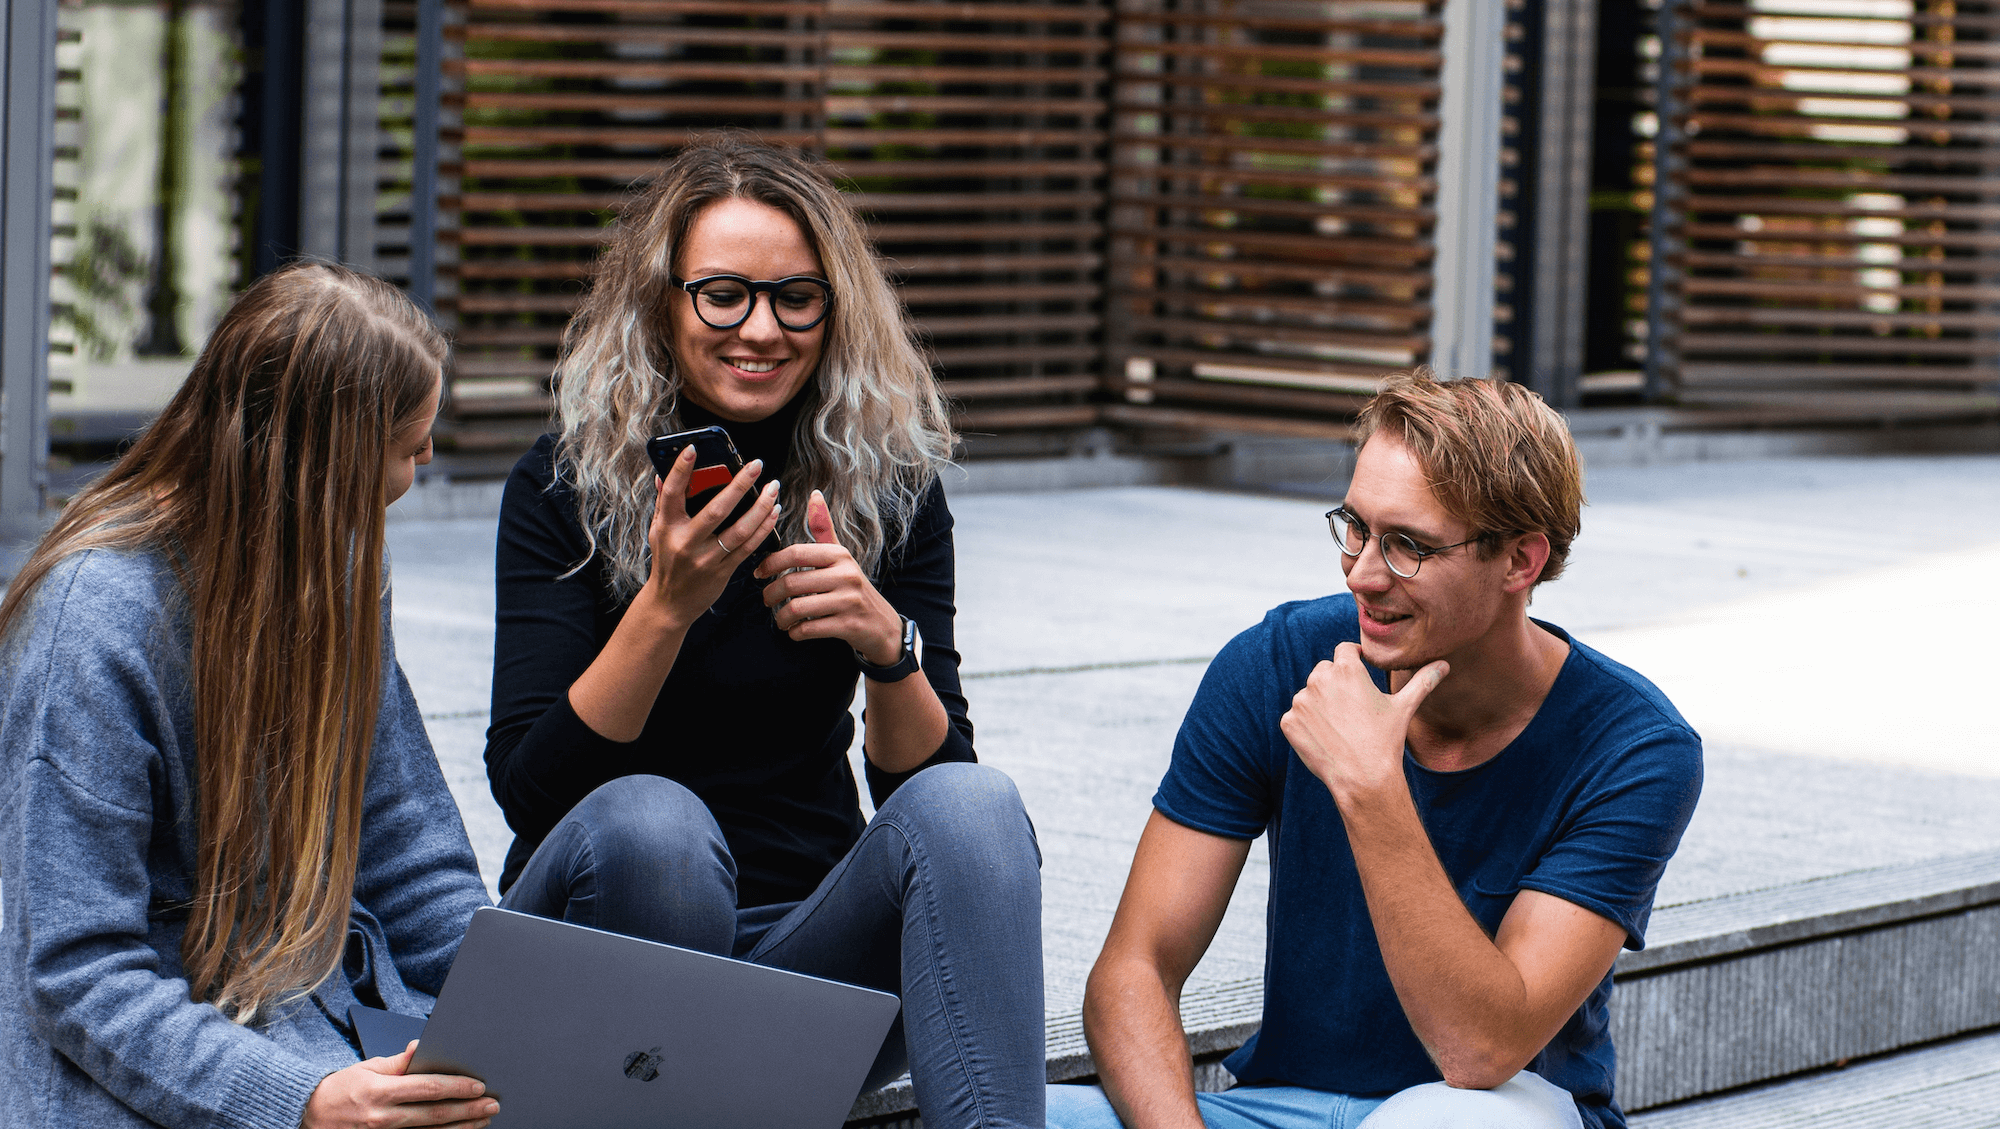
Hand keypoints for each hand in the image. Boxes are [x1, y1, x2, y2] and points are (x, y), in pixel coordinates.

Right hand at [303, 1042, 498, 1128]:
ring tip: (483, 1121)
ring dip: (461, 1128)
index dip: (457, 1087)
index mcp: (380, 1092)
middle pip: (435, 1116)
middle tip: (492, 1105)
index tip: (479, 1086)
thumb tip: (422, 1045)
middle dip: (468, 1110)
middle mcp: (383, 1119)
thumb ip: (399, 1061)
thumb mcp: (367, 1068)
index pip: (427, 1089)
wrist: (310, 1116)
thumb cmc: (341, 1090)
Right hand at [633, 447, 780, 629]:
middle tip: (756, 465)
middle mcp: (685, 542)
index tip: (693, 448)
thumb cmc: (666, 561)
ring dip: (760, 507)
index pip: (672, 493)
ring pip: (739, 530)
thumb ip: (663, 502)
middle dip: (739, 485)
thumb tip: (662, 473)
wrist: (670, 603)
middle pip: (716, 510)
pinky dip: (763, 528)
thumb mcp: (658, 531)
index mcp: (667, 527)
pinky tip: (773, 512)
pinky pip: (748, 547)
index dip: (681, 470)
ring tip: (773, 488)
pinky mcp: (722, 572)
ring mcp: (706, 559)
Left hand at [754, 490, 903, 662]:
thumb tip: (814, 494)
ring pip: (797, 608)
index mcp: (839, 555)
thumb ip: (824, 528)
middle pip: (792, 582)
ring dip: (781, 617)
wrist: (882, 624)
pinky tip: (795, 631)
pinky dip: (796, 633)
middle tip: (766, 600)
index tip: (759, 573)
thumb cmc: (853, 588)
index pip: (796, 553)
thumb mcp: (841, 557)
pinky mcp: (849, 625)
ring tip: (780, 619)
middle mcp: (846, 575)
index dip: (771, 563)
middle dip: (771, 594)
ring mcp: (849, 601)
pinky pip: (809, 629)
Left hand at [1280, 643, 1447, 802]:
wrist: (1363, 779)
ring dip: (1320, 705)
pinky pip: (1295, 717)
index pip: (1344, 650)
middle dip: (1336, 684)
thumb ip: (1423, 681)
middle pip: (1325, 671)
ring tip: (1341, 727)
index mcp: (1347, 669)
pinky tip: (1326, 738)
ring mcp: (1301, 701)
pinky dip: (1306, 725)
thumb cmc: (1386, 741)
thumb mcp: (1404, 707)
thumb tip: (1444, 665)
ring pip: (1309, 694)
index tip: (1359, 671)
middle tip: (1353, 708)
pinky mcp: (1289, 722)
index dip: (1354, 659)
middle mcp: (1319, 680)